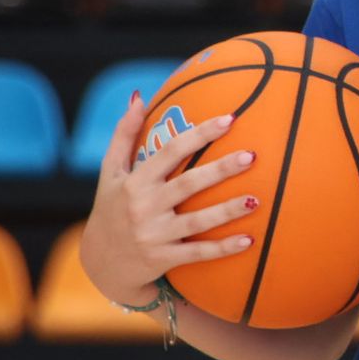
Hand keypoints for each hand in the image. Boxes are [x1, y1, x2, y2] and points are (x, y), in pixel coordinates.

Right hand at [79, 90, 257, 304]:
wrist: (101, 262)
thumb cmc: (111, 207)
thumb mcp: (109, 172)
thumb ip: (124, 134)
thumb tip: (139, 96)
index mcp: (135, 181)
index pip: (171, 151)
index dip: (200, 134)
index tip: (229, 119)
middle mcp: (144, 207)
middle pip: (188, 184)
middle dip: (221, 169)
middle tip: (252, 155)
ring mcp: (154, 235)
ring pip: (197, 222)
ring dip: (227, 211)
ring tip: (257, 199)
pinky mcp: (163, 259)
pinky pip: (198, 254)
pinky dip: (223, 249)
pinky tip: (250, 240)